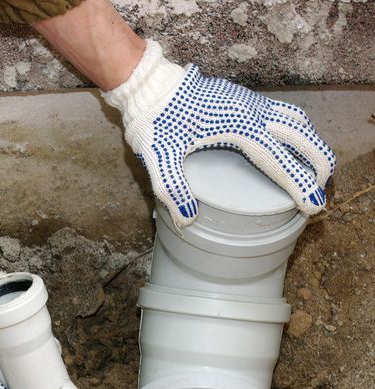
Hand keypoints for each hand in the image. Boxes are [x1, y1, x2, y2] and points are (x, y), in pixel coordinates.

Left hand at [103, 41, 335, 228]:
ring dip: (310, 144)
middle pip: (301, 137)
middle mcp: (253, 113)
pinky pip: (282, 112)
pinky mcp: (244, 99)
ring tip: (315, 169)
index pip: (279, 161)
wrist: (150, 87)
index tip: (313, 205)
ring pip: (296, 122)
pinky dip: (297, 130)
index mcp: (239, 128)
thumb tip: (187, 219)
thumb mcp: (159, 158)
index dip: (299, 185)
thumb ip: (173, 189)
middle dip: (318, 164)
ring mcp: (251, 103)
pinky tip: (292, 144)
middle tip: (322, 190)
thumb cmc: (155, 121)